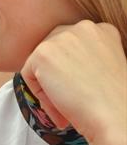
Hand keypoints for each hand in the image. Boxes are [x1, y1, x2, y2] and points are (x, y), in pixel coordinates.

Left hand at [20, 21, 126, 144]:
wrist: (117, 117)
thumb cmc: (113, 102)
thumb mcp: (103, 69)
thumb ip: (83, 59)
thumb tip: (58, 68)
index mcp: (103, 30)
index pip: (70, 46)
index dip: (70, 72)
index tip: (83, 91)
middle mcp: (83, 27)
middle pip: (52, 51)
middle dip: (56, 77)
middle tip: (71, 101)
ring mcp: (62, 37)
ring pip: (40, 64)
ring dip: (49, 87)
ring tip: (68, 106)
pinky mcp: (43, 53)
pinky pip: (28, 75)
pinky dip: (40, 95)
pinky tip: (61, 107)